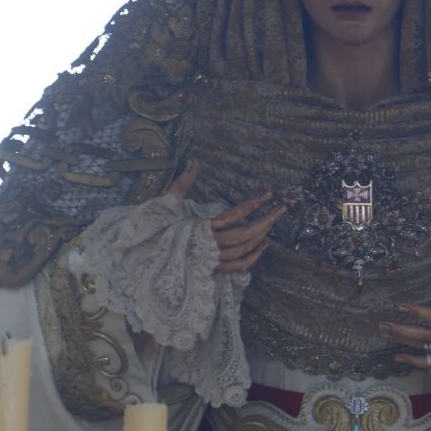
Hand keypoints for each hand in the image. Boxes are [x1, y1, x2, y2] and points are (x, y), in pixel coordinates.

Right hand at [167, 160, 287, 274]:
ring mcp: (211, 259)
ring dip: (261, 236)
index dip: (251, 204)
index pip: (232, 215)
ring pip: (243, 249)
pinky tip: (263, 246)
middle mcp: (208, 243)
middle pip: (244, 234)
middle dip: (266, 221)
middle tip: (281, 209)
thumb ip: (183, 182)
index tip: (267, 194)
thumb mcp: (168, 202)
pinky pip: (238, 266)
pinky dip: (253, 258)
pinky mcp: (212, 269)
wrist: (148, 256)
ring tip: (272, 223)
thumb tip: (194, 161)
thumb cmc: (158, 227)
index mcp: (200, 226)